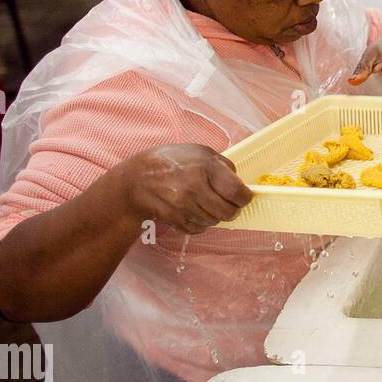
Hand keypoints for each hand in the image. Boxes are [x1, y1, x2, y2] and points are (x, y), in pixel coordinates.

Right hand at [118, 144, 252, 235]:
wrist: (137, 179)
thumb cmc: (173, 161)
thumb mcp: (201, 152)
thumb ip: (224, 166)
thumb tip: (241, 185)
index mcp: (205, 167)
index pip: (236, 192)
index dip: (244, 197)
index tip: (243, 197)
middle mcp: (194, 188)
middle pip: (228, 212)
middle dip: (232, 209)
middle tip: (228, 203)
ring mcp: (183, 206)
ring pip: (214, 221)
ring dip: (215, 215)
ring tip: (206, 203)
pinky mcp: (175, 219)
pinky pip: (199, 228)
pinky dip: (201, 222)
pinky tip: (194, 210)